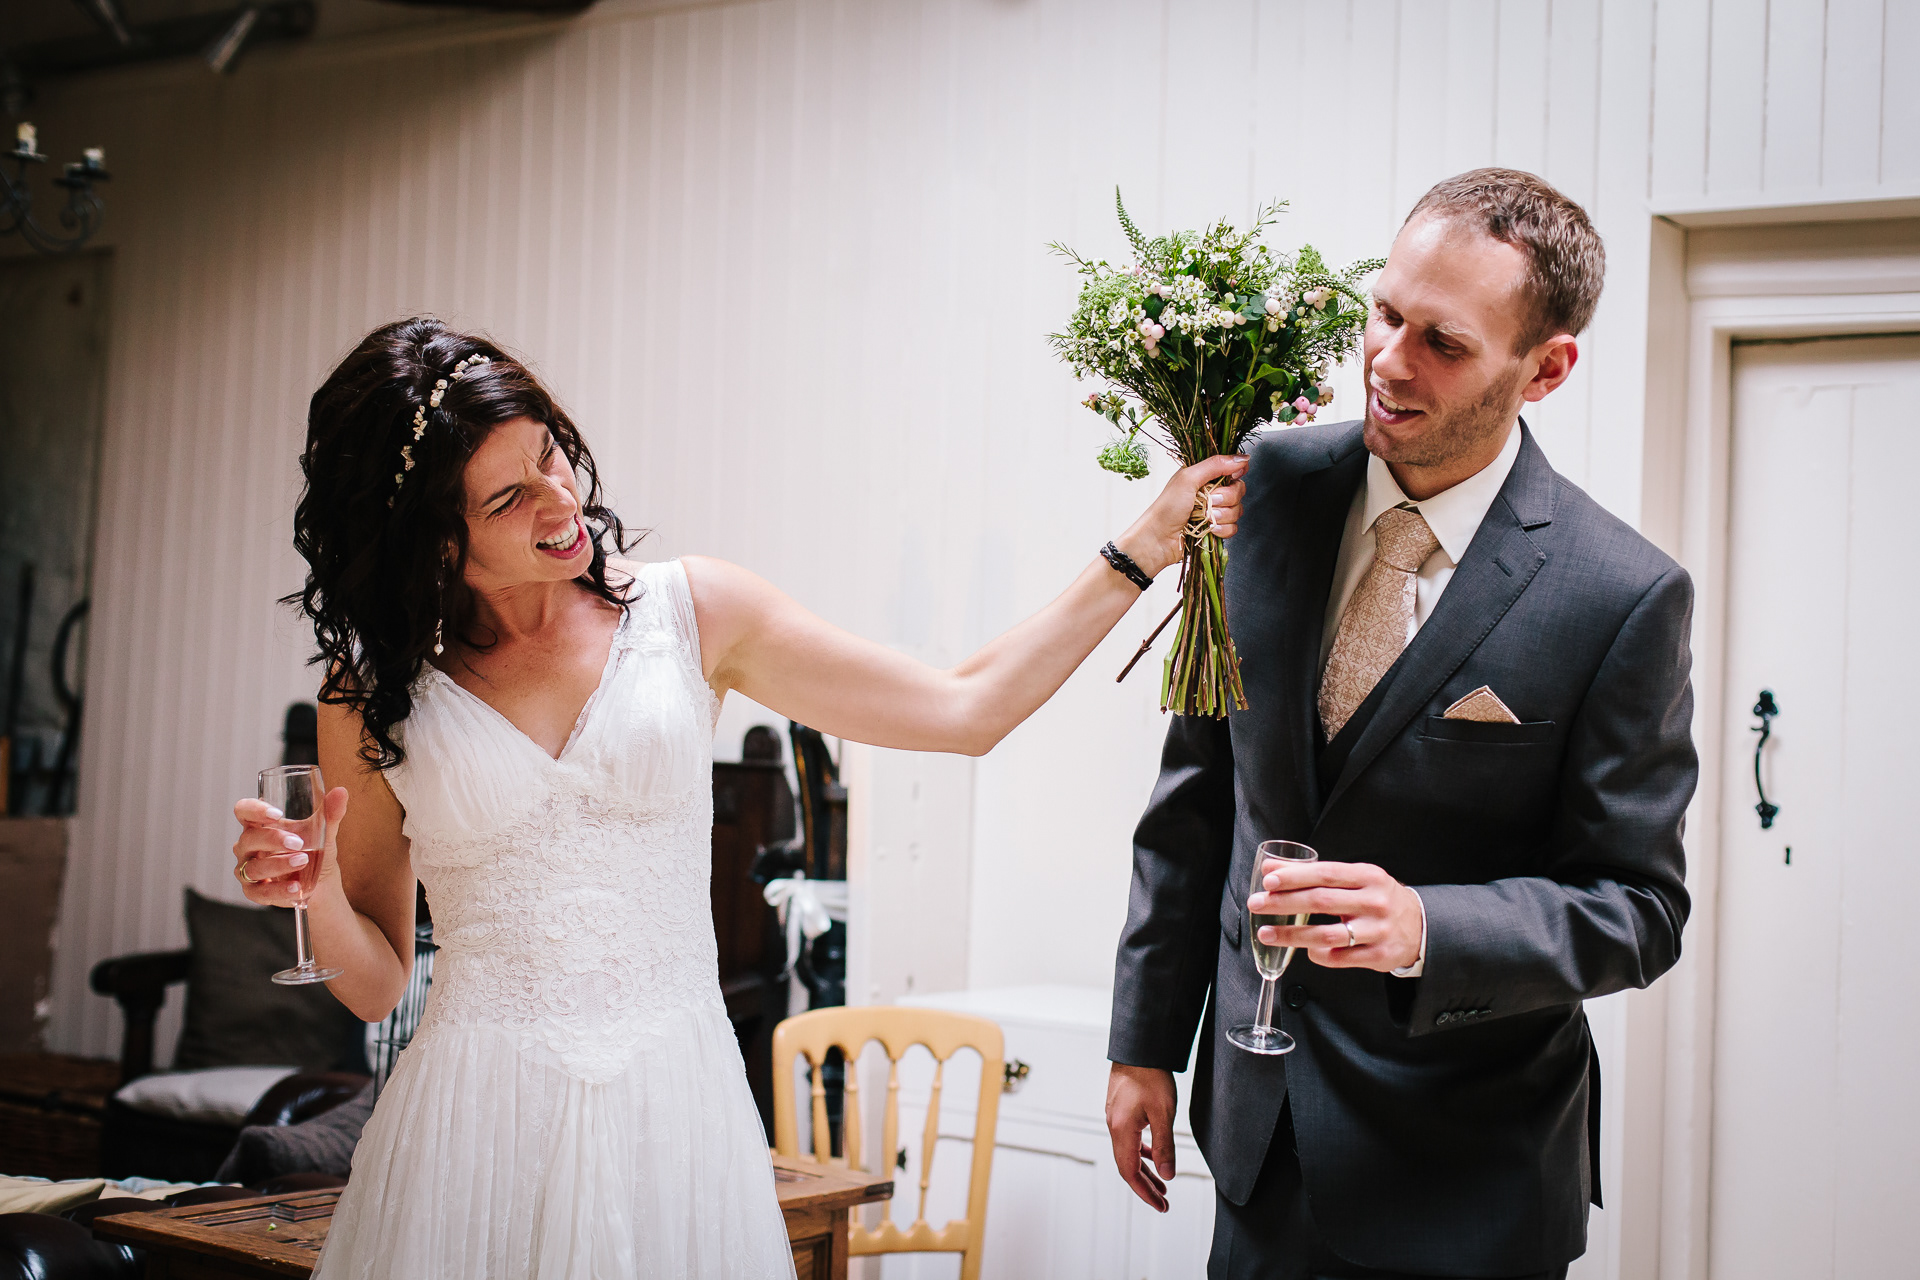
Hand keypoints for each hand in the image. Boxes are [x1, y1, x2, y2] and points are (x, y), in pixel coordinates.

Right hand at [231, 788, 349, 906]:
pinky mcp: (254, 891)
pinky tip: (296, 887)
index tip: (276, 814)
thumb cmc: (314, 850)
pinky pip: (259, 892)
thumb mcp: (323, 831)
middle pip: (249, 839)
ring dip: (278, 864)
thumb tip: (341, 792)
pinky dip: (278, 890)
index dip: (254, 810)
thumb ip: (330, 813)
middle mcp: (248, 846)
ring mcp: (248, 869)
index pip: (244, 810)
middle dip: (273, 840)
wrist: (321, 882)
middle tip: (298, 843)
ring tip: (303, 861)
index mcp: (260, 825)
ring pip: (253, 867)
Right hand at [1105, 1064, 1176, 1212]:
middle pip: (1127, 1165)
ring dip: (1145, 1170)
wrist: (1139, 1047)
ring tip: (1162, 1183)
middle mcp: (1114, 1126)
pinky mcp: (1120, 1109)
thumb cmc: (1150, 1076)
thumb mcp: (1163, 1113)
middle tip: (1163, 1202)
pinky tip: (1153, 1153)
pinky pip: (1129, 1138)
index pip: (1129, 1172)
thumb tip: (1167, 1175)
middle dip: (1145, 1186)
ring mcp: (1115, 1117)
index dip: (1145, 1192)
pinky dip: (1141, 1151)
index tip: (1160, 1205)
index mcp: (1121, 1131)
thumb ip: (1165, 1146)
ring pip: (1128, 1152)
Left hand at [1112, 454, 1248, 577]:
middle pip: (1239, 489)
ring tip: (1205, 518)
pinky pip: (1234, 528)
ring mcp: (1214, 511)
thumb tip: (1242, 458)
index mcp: (1204, 476)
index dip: (1237, 472)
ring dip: (1222, 515)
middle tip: (1209, 500)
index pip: (1232, 468)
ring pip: (1237, 509)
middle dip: (1226, 497)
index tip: (1233, 476)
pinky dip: (1222, 529)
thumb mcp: (1188, 479)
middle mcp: (1211, 491)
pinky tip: (1209, 529)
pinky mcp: (1216, 529)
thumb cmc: (1167, 508)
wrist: (1159, 540)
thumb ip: (1215, 465)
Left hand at [1249, 858, 1422, 972]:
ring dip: (1291, 935)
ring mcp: (1377, 931)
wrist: (1421, 927)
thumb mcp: (1355, 879)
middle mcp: (1374, 902)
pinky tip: (1302, 950)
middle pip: (1321, 901)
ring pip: (1327, 934)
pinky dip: (1317, 954)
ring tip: (1266, 933)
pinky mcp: (1378, 956)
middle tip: (1257, 903)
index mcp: (1368, 877)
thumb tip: (1271, 868)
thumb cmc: (1378, 898)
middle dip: (1284, 903)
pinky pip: (1339, 958)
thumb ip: (1315, 873)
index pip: (1325, 874)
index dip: (1295, 877)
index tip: (1268, 880)